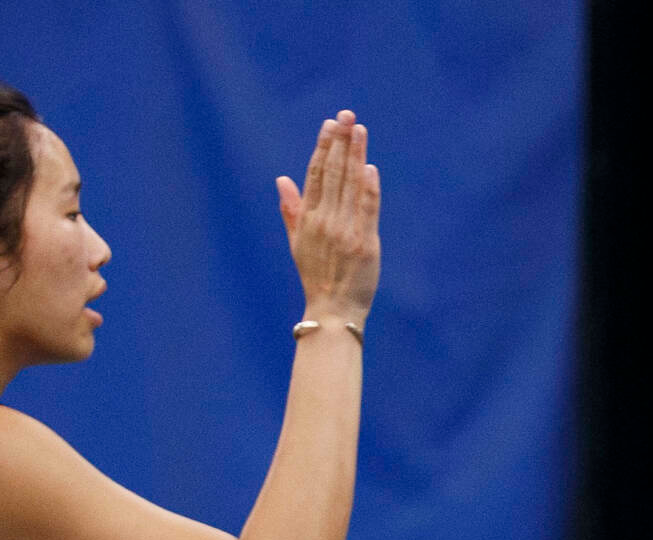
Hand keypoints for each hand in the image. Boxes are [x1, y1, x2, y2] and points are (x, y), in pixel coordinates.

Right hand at [277, 111, 381, 320]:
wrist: (333, 310)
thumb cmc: (316, 276)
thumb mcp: (297, 242)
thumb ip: (291, 209)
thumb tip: (282, 179)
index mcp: (308, 219)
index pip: (315, 175)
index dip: (323, 147)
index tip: (330, 124)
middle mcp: (324, 221)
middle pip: (333, 173)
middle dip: (340, 142)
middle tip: (347, 115)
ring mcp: (345, 231)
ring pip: (350, 185)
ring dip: (355, 155)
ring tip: (360, 130)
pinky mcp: (365, 242)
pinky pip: (367, 209)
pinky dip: (369, 188)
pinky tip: (370, 167)